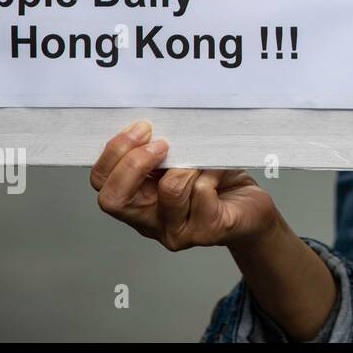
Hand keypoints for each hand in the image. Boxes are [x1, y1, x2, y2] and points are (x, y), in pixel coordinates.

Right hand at [90, 121, 336, 339]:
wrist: (251, 209)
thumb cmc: (215, 181)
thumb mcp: (182, 160)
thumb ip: (161, 150)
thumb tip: (151, 122)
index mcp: (136, 200)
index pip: (101, 183)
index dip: (114, 154)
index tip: (142, 127)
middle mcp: (149, 221)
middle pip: (114, 199)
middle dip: (134, 163)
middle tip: (162, 142)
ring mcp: (176, 231)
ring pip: (169, 191)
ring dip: (187, 165)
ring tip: (202, 158)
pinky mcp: (207, 230)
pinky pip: (202, 194)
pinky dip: (212, 173)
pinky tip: (221, 171)